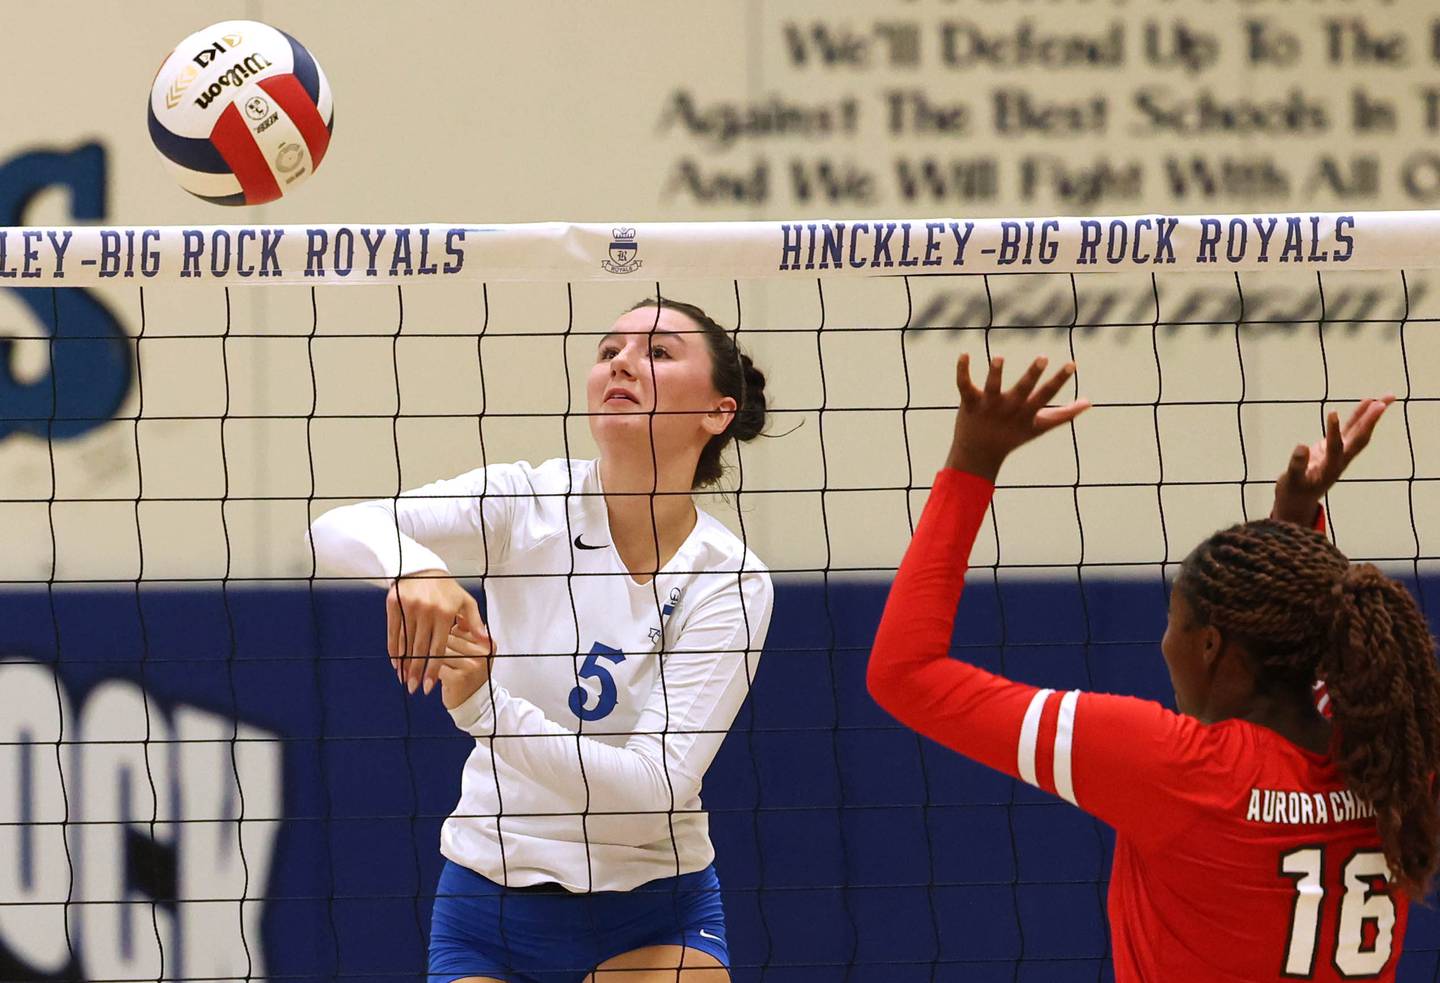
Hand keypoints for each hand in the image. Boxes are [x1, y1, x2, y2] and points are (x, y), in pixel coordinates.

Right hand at [386, 571, 483, 694]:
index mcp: (445, 613)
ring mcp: (409, 608)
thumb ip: (475, 622)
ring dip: (404, 663)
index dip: (433, 669)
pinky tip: (395, 662)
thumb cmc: (446, 588)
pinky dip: (393, 649)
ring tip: (404, 679)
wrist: (422, 567)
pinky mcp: (395, 605)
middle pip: (420, 649)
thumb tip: (486, 642)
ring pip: (405, 643)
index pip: (438, 648)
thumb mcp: (465, 601)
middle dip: (416, 672)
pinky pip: (393, 632)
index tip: (429, 687)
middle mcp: (427, 611)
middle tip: (414, 689)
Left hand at [436, 618, 493, 710]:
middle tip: (435, 653)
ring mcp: (472, 665)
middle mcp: (483, 652)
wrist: (473, 701)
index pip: (459, 627)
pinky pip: (436, 665)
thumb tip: (449, 611)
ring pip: (440, 650)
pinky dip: (431, 670)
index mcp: (487, 642)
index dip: (445, 632)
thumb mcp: (472, 649)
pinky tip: (433, 676)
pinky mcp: (459, 678)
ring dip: (432, 657)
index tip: (440, 637)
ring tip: (433, 664)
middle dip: (436, 644)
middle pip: (448, 637)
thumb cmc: (468, 672)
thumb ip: (465, 631)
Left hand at [945, 354, 1090, 479]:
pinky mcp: (969, 402)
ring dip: (995, 373)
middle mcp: (1008, 408)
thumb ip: (1064, 415)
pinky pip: (964, 385)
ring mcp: (988, 406)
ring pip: (992, 387)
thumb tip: (1088, 403)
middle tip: (1043, 358)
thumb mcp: (1039, 426)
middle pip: (1022, 390)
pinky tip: (964, 353)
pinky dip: (962, 370)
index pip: (1046, 395)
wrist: (978, 455)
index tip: (1071, 364)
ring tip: (999, 358)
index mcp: (1026, 413)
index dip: (1059, 380)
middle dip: (1032, 375)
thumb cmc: (1012, 437)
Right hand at [1272, 396, 1393, 525]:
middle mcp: (1340, 459)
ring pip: (1360, 432)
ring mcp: (1341, 452)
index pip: (1336, 448)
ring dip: (1372, 415)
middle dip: (1371, 421)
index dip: (1334, 432)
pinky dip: (1359, 416)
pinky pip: (1351, 429)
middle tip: (1383, 402)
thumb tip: (1301, 447)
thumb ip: (1297, 465)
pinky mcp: (1336, 447)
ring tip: (1386, 397)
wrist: (1299, 501)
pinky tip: (1368, 402)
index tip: (1332, 413)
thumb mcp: (1292, 481)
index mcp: (1329, 468)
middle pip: (1360, 438)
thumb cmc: (1294, 491)